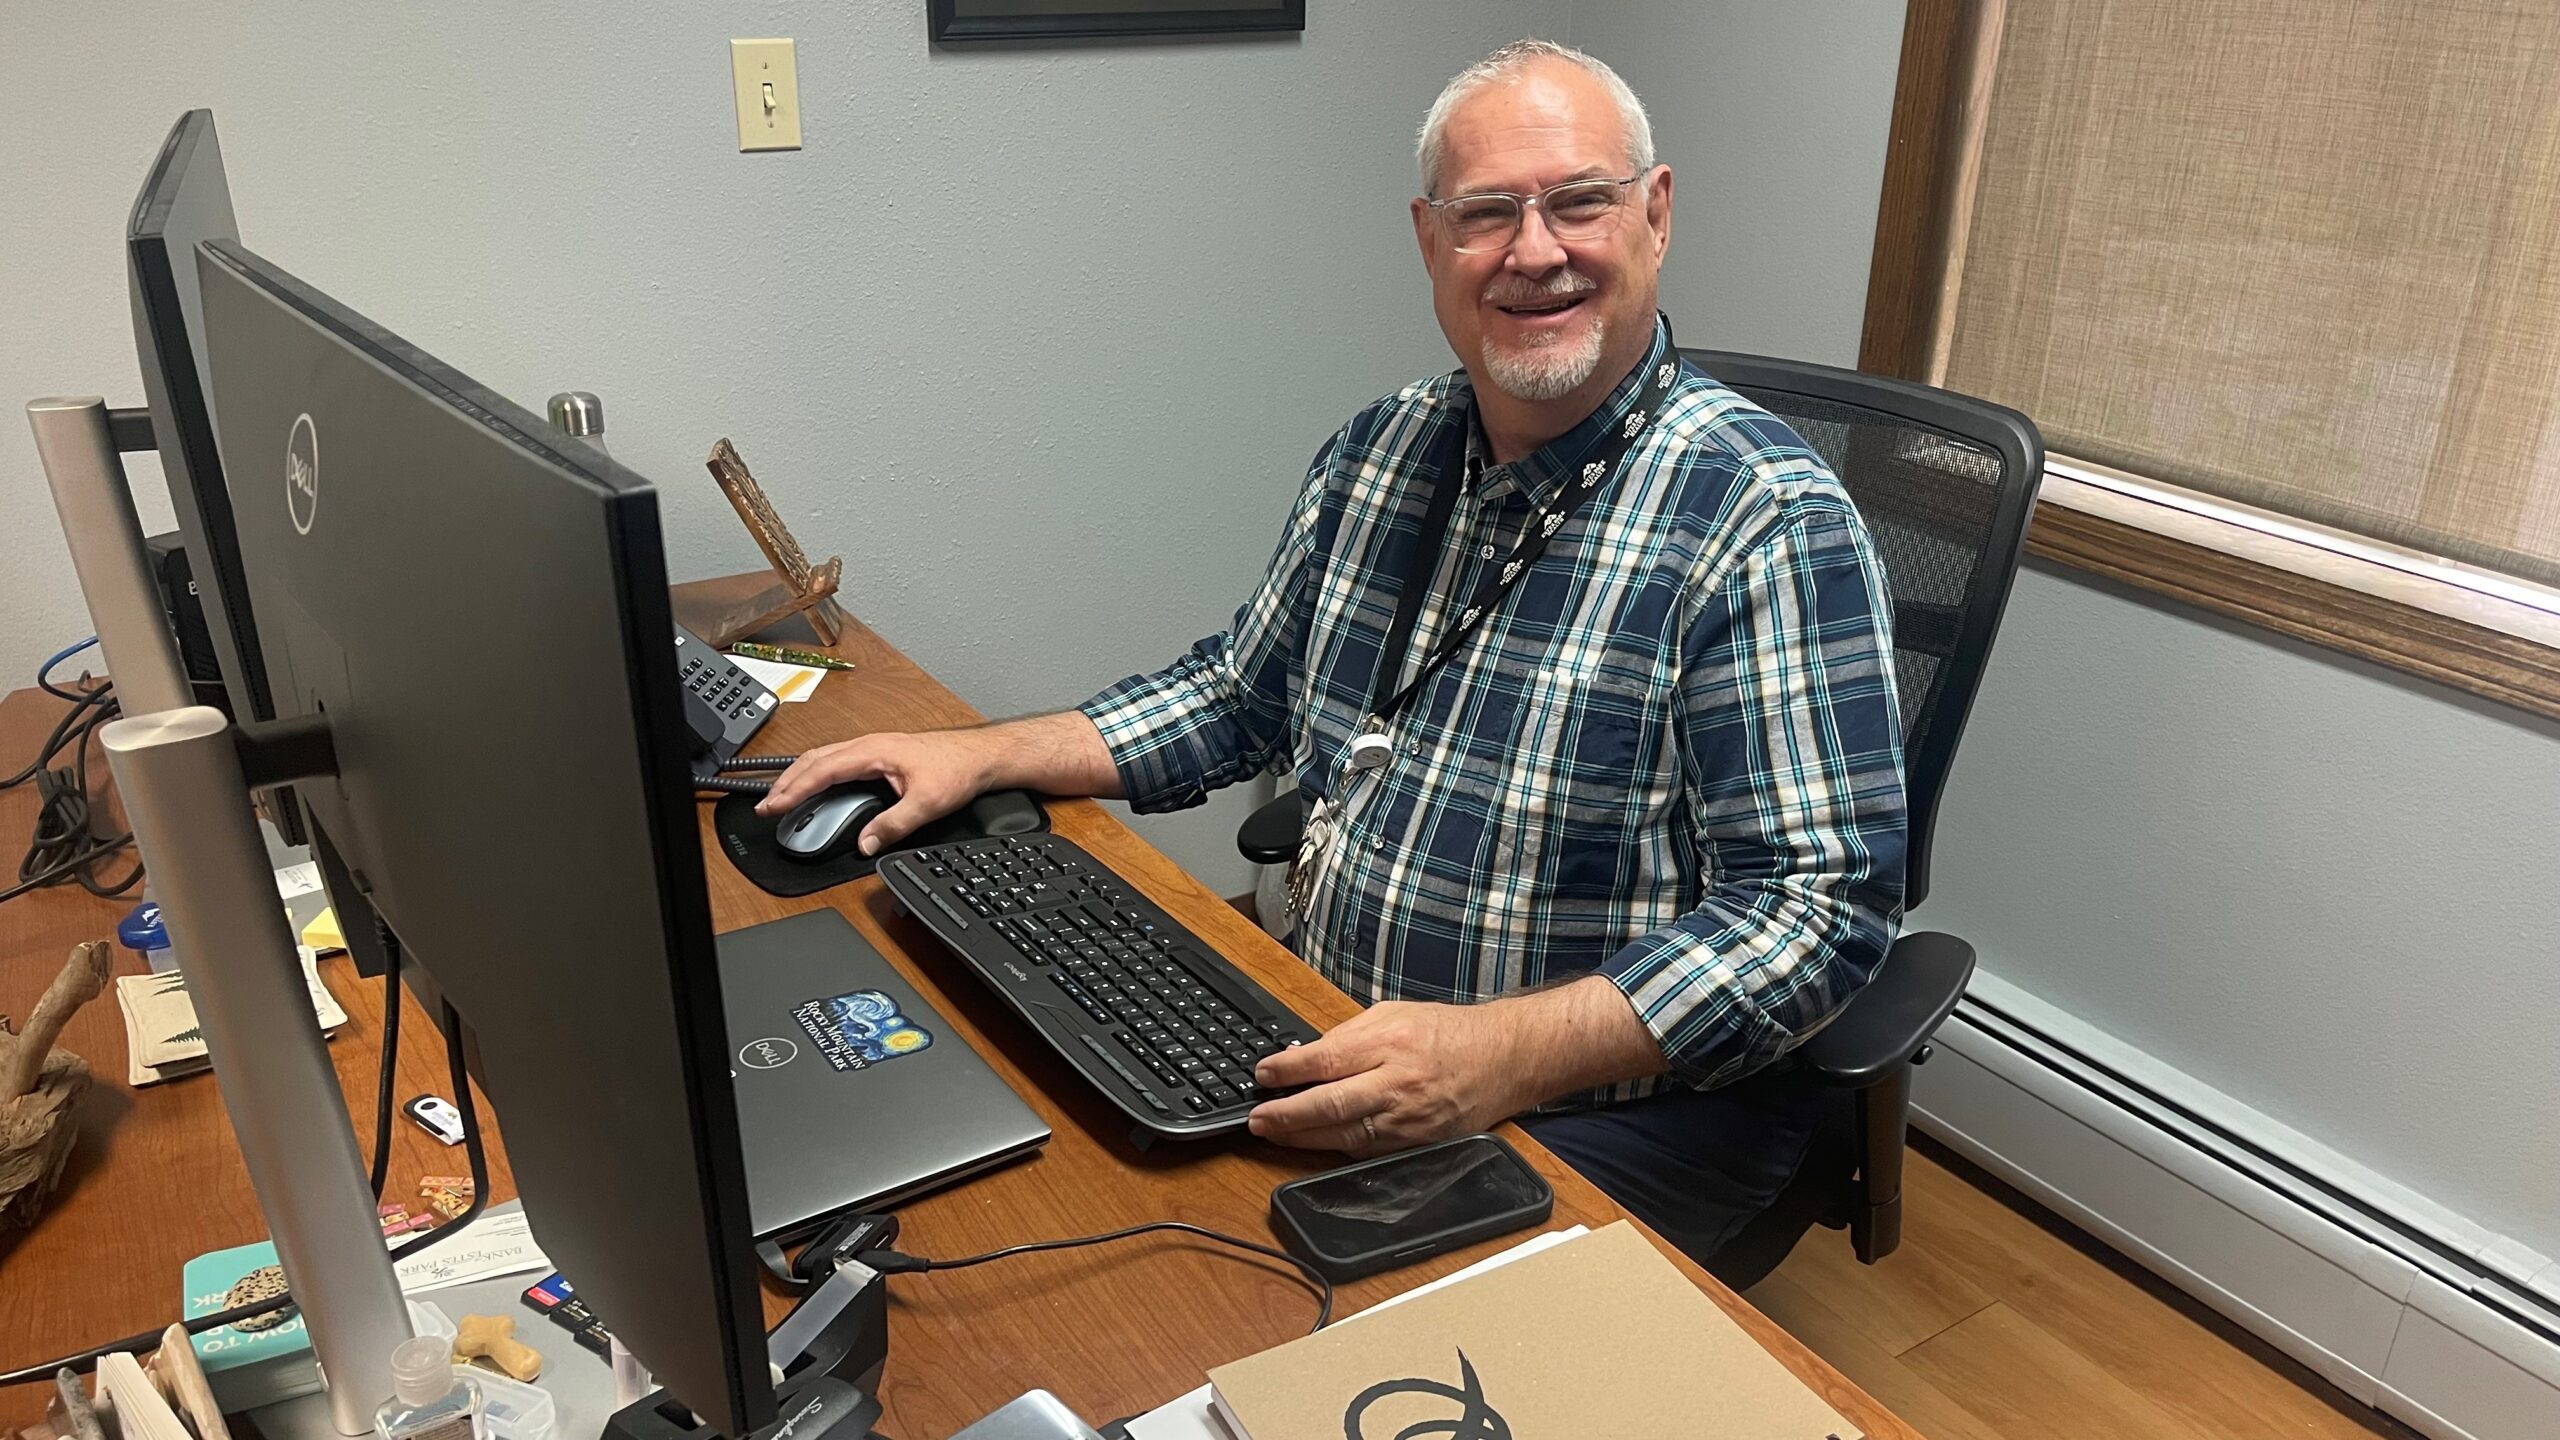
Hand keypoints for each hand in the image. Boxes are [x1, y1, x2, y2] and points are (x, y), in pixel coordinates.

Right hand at [753, 731, 991, 855]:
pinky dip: (818, 772)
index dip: (794, 789)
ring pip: (825, 757)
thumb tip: (865, 843)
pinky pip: (839, 759)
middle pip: (816, 759)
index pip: (822, 770)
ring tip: (782, 795)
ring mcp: (874, 748)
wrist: (981, 756)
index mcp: (874, 751)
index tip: (773, 805)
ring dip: (800, 775)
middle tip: (766, 805)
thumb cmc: (958, 770)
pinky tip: (816, 784)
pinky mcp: (881, 754)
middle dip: (787, 781)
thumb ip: (893, 825)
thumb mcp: (926, 804)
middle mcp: (870, 745)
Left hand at [1246, 1001, 1529, 1156]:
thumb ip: (1349, 1036)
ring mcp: (1409, 1119)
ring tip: (1272, 1134)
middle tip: (1256, 1120)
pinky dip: (1335, 1148)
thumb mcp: (1394, 1014)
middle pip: (1333, 1104)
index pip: (1328, 1058)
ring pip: (1346, 1135)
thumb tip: (1305, 1056)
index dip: (1289, 1070)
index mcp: (1392, 1043)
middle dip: (1287, 1115)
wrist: (1503, 1059)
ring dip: (1303, 1138)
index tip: (1263, 1074)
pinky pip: (1368, 1150)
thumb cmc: (1447, 1033)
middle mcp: (1399, 1083)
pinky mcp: (1417, 1143)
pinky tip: (1311, 1144)